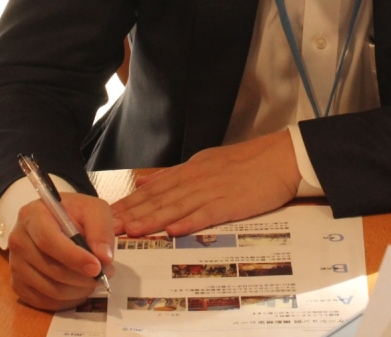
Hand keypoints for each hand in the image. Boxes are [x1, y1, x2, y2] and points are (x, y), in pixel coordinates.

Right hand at [8, 193, 114, 311]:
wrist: (56, 221)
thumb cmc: (73, 213)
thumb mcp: (93, 209)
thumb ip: (101, 229)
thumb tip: (104, 258)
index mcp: (32, 216)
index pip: (49, 241)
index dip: (74, 257)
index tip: (97, 267)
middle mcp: (18, 241)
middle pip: (51, 268)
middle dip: (82, 277)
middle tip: (105, 274)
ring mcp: (15, 265)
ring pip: (50, 289)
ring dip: (78, 290)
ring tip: (94, 279)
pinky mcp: (18, 284)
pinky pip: (44, 301)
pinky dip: (67, 301)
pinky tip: (79, 288)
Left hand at [110, 131, 300, 237]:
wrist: (281, 158)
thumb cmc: (246, 163)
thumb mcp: (204, 162)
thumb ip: (173, 175)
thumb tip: (143, 180)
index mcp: (190, 170)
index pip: (153, 188)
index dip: (129, 202)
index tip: (108, 214)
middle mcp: (196, 180)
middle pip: (159, 199)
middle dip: (132, 213)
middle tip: (108, 227)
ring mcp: (213, 191)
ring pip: (177, 207)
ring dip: (153, 220)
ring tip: (131, 231)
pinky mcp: (231, 204)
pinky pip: (206, 215)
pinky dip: (189, 223)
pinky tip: (173, 232)